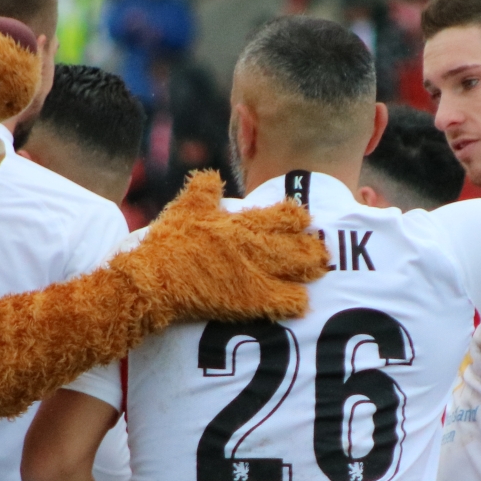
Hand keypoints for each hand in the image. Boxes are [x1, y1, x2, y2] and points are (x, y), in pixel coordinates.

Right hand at [115, 171, 329, 326]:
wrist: (156, 278)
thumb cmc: (168, 243)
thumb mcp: (185, 208)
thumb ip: (203, 191)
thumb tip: (212, 176)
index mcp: (238, 223)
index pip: (276, 216)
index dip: (293, 217)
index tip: (306, 218)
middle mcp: (251, 246)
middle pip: (291, 245)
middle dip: (310, 247)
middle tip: (324, 250)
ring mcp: (252, 273)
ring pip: (291, 270)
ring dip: (308, 271)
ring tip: (321, 272)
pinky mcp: (248, 299)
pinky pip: (279, 300)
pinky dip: (293, 302)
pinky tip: (303, 304)